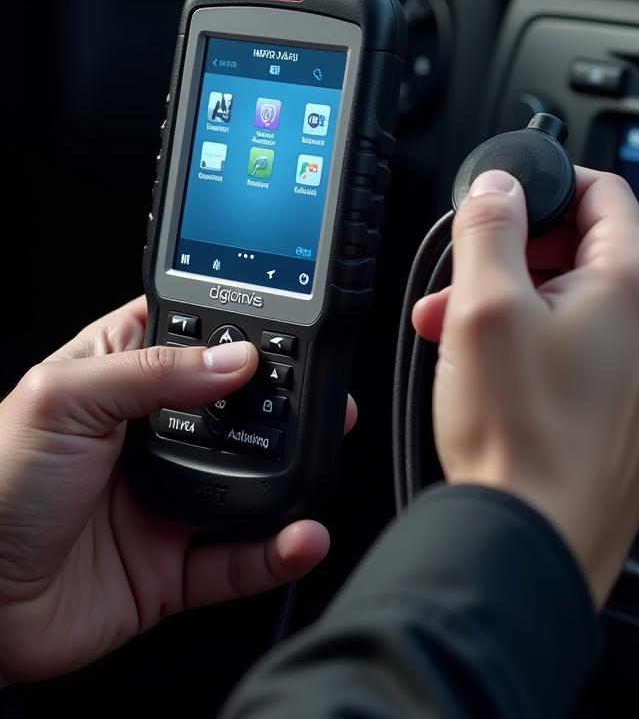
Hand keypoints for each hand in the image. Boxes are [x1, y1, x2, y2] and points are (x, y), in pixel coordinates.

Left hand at [0, 297, 355, 684]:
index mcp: (119, 380)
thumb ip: (154, 373)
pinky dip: (279, 551)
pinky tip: (301, 535)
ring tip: (325, 457)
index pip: (194, 337)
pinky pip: (242, 558)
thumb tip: (236, 359)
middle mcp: (151, 436)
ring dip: (294, 474)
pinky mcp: (175, 565)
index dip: (239, 326)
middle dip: (288, 401)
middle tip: (326, 393)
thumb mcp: (63, 400)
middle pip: (238, 409)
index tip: (289, 320)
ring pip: (252, 481)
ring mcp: (168, 500)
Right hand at [413, 168, 638, 604]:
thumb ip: (492, 227)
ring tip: (466, 341)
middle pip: (589, 255)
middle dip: (517, 264)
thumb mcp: (483, 307)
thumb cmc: (521, 437)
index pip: (601, 191)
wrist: (540, 546)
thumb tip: (501, 187)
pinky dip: (556, 354)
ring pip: (591, 310)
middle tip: (461, 289)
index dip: (545, 190)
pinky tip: (507, 379)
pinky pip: (604, 360)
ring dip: (527, 311)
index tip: (505, 210)